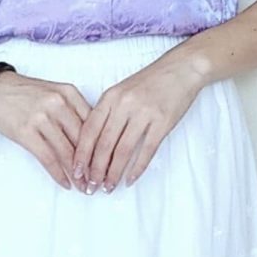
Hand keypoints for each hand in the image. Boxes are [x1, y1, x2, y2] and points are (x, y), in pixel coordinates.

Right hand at [0, 71, 91, 189]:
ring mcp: (42, 117)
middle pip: (83, 140)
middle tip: (99, 181)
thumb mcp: (53, 93)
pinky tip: (65, 183)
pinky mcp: (26, 131)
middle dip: (93, 165)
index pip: (93, 124)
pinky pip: (48, 158)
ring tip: (83, 187)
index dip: (102, 147)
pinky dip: (58, 174)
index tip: (107, 163)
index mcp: (69, 93)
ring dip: (77, 174)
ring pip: (67, 152)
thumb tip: (92, 141)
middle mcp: (58, 103)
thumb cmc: (24, 93)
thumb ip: (72, 111)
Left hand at [71, 52, 205, 191]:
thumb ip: (107, 112)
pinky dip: (137, 169)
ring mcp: (144, 113)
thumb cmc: (150, 82)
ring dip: (114, 173)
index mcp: (110, 97)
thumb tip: (93, 144)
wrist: (181, 69)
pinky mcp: (162, 122)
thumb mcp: (122, 91)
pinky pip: (146, 150)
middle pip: (103, 144)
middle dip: (95, 170)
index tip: (76, 172)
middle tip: (90, 187)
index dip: (81, 154)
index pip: (89, 131)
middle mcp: (124, 105)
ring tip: (108, 187)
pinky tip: (130, 180)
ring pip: (123, 151)